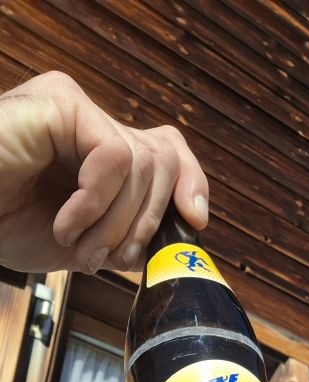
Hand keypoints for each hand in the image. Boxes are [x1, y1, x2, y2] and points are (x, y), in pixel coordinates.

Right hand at [0, 71, 207, 273]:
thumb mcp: (83, 239)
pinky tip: (65, 222)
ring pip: (141, 164)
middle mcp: (90, 122)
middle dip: (144, 223)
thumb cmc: (5, 224)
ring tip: (76, 246)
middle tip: (107, 257)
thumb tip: (177, 235)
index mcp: (99, 149)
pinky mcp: (60, 102)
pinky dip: (95, 202)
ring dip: (113, 223)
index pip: (167, 151)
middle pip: (163, 160)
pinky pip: (112, 155)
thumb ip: (126, 231)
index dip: (191, 183)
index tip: (195, 223)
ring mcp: (76, 108)